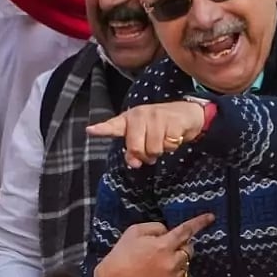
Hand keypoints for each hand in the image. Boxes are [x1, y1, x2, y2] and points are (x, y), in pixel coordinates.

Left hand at [87, 101, 205, 167]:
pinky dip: (173, 146)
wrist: (187, 114)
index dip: (102, 129)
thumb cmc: (160, 126)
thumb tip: (134, 163)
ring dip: (160, 151)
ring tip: (163, 140)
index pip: (113, 126)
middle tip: (150, 150)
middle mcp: (140, 115)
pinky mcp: (172, 121)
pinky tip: (173, 136)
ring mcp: (156, 116)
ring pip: (153, 149)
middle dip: (144, 155)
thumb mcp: (142, 136)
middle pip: (136, 148)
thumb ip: (133, 150)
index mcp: (129, 119)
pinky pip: (169, 145)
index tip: (90, 130)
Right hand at [93, 213, 214, 276]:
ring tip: (155, 265)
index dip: (199, 223)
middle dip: (182, 246)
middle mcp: (171, 263)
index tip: (210, 217)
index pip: (186, 231)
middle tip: (165, 249)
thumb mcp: (134, 232)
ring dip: (176, 263)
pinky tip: (154, 276)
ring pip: (185, 266)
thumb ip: (156, 228)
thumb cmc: (121, 254)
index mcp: (163, 245)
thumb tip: (169, 232)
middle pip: (189, 250)